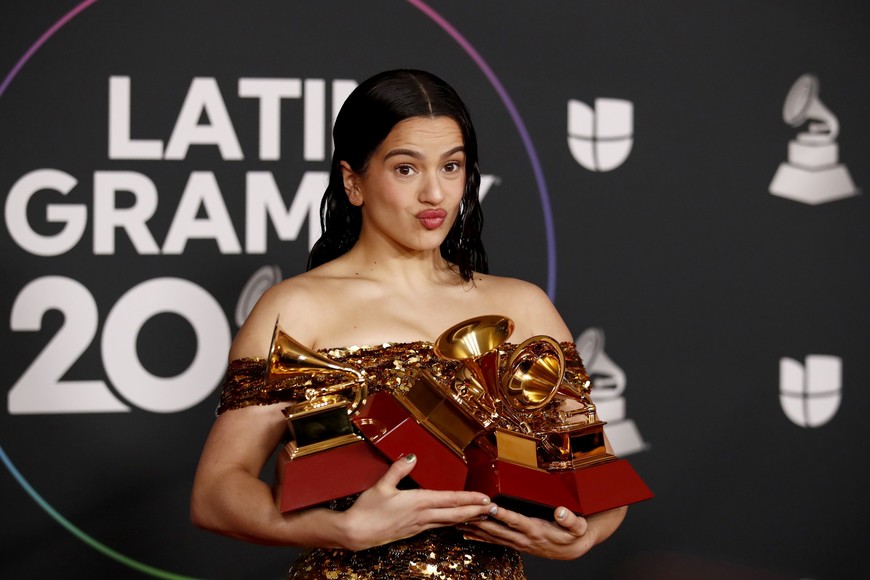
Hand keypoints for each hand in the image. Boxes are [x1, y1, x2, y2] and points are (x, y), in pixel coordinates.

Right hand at [340, 454, 495, 550]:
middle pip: (455, 514)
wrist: (356, 533)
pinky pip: (439, 526)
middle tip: (493, 509)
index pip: (450, 500)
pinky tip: (456, 521)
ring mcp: (419, 526)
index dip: (470, 499)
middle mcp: (422, 516)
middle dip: (476, 511)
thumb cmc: (367, 510)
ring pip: (449, 522)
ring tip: (481, 515)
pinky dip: (452, 523)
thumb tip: (412, 456)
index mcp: (417, 502)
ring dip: (467, 518)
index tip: (485, 497)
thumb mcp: (381, 485)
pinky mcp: (414, 531)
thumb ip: (398, 469)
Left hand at [458, 504, 625, 559]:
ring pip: (493, 536)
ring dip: (476, 529)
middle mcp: (524, 538)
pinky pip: (494, 541)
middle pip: (498, 530)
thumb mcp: (577, 526)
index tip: (490, 506)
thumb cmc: (573, 534)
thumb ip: (570, 519)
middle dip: (480, 521)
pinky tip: (467, 534)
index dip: (503, 514)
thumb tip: (561, 511)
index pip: (516, 521)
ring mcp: (518, 542)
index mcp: (536, 530)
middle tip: (465, 513)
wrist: (572, 549)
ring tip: (459, 522)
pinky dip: (480, 537)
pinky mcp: (515, 544)